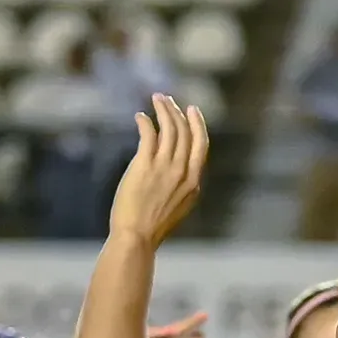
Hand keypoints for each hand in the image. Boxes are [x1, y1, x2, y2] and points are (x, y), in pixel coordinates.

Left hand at [108, 97, 209, 248]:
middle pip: (185, 131)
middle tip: (168, 99)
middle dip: (178, 111)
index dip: (197, 124)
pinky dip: (146, 122)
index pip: (200, 144)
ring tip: (156, 100)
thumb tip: (180, 173)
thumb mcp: (179, 206)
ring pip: (169, 129)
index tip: (192, 110)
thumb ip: (183, 186)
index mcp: (194, 181)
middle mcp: (182, 171)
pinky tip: (140, 117)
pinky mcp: (145, 166)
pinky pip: (149, 135)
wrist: (136, 237)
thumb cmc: (152, 227)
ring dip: (163, 110)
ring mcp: (164, 167)